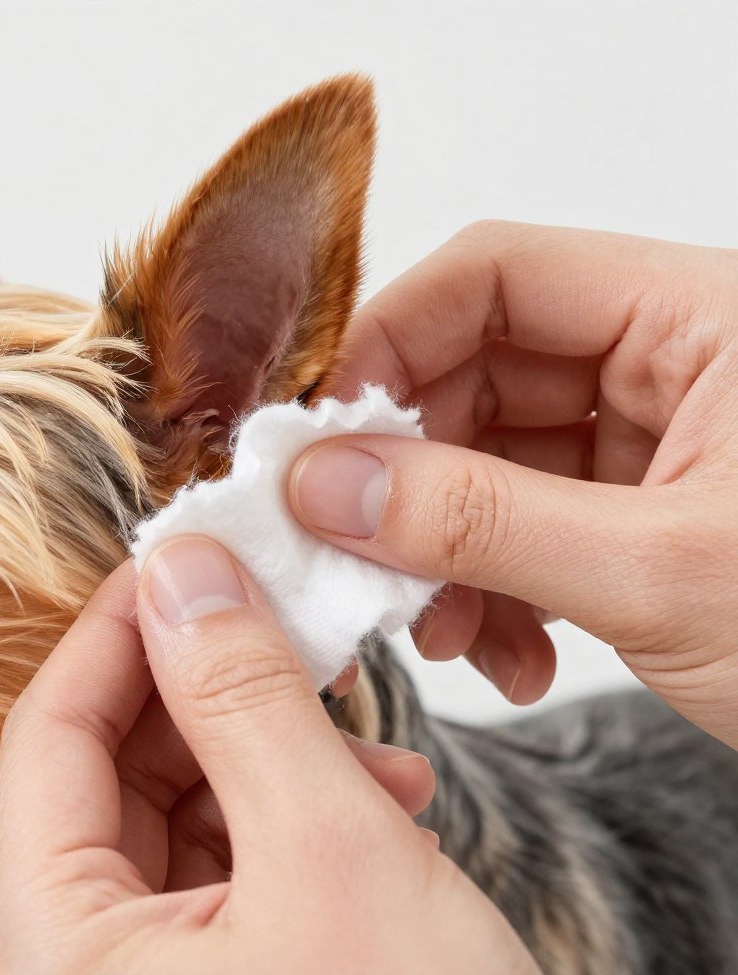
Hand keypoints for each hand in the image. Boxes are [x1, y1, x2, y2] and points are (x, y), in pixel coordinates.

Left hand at [0, 538, 562, 974]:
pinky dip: (295, 811)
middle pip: (115, 765)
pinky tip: (381, 803)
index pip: (50, 732)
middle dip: (213, 687)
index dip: (120, 628)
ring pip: (180, 802)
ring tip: (372, 747)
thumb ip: (245, 695)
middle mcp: (78, 974)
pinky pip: (228, 854)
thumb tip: (182, 571)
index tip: (186, 557)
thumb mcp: (331, 849)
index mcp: (56, 955)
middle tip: (289, 627)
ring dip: (271, 748)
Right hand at [295, 222, 737, 746]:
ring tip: (445, 635)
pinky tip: (506, 654)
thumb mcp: (661, 573)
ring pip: (487, 466)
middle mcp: (667, 365)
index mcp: (702, 319)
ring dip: (443, 553)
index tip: (318, 437)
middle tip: (359, 558)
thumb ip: (479, 521)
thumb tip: (325, 486)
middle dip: (408, 480)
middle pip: (475, 379)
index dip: (390, 343)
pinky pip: (523, 528)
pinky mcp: (636, 515)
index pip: (497, 276)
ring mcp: (649, 445)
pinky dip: (493, 591)